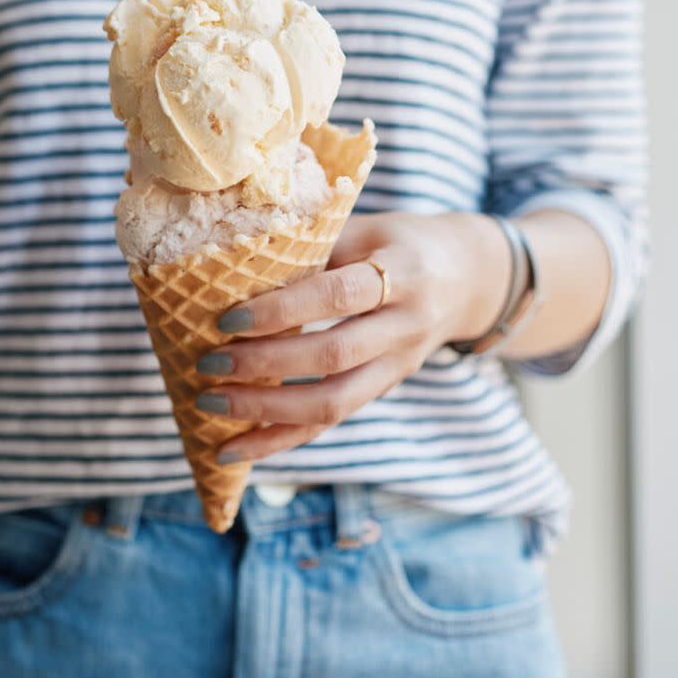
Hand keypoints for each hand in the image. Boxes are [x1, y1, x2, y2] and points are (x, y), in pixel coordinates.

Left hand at [198, 210, 504, 463]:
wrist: (470, 276)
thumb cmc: (399, 242)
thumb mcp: (366, 228)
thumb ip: (314, 246)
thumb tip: (234, 268)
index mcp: (401, 272)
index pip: (339, 296)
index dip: (283, 310)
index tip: (228, 319)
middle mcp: (405, 324)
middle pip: (335, 357)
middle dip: (266, 365)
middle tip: (207, 364)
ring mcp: (399, 364)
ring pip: (335, 403)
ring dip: (267, 411)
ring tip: (211, 405)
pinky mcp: (386, 389)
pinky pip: (333, 421)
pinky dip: (282, 439)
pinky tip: (237, 448)